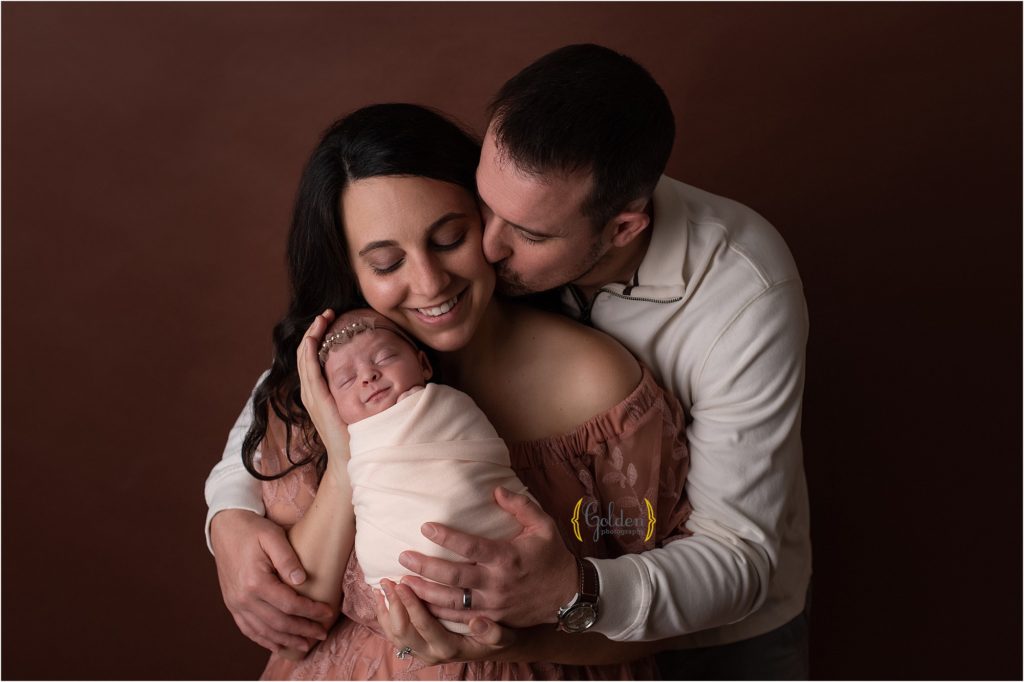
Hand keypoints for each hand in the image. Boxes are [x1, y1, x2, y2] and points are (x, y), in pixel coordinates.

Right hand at [210, 509, 334, 652]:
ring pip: (264, 631)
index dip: (311, 611)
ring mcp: (235, 604)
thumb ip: (287, 558)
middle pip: (278, 623)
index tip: (327, 613)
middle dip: (303, 630)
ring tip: (305, 644)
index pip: (289, 604)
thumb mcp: (272, 536)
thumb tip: (302, 580)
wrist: (225, 528)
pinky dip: (265, 640)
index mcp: (255, 582)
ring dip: (286, 641)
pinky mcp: (232, 605)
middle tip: (322, 632)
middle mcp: (243, 598)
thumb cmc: (252, 530)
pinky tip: (278, 645)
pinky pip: (248, 629)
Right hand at [297, 309, 349, 465]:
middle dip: (314, 330)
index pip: (313, 357)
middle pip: (305, 353)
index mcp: (319, 391)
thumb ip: (359, 388)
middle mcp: (311, 392)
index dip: (319, 337)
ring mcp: (312, 396)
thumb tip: (375, 372)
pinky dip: (309, 351)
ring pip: (304, 357)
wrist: (350, 458)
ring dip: (311, 335)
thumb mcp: (356, 404)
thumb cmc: (357, 433)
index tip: (331, 320)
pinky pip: (309, 370)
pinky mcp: (317, 400)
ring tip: (322, 318)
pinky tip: (313, 338)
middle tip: (326, 313)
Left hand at [372, 578, 516, 665]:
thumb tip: (476, 621)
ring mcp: (421, 651)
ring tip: (383, 585)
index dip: (411, 604)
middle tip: (389, 581)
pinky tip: (381, 596)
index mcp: (449, 648)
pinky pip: (393, 633)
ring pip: (394, 634)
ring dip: (385, 609)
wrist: (491, 647)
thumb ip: (494, 632)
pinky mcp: (416, 646)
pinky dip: (384, 614)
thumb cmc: (498, 636)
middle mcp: (432, 653)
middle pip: (402, 631)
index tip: (404, 582)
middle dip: (394, 605)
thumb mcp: (504, 636)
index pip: (424, 625)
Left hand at [398, 486, 577, 627]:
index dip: (446, 536)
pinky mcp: (492, 619)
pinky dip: (438, 613)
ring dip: (425, 592)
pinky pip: (460, 619)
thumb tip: (495, 490)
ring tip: (404, 582)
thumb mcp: (544, 525)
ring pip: (451, 602)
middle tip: (403, 556)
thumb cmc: (553, 556)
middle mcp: (496, 583)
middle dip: (425, 566)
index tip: (425, 526)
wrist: (569, 595)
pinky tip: (421, 606)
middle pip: (453, 576)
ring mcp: (493, 605)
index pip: (469, 546)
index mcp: (506, 557)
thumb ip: (520, 505)